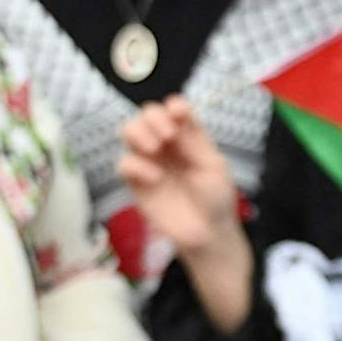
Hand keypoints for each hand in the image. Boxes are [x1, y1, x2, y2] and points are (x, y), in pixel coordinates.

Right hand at [117, 97, 239, 256]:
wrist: (208, 233)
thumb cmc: (216, 198)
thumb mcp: (214, 168)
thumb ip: (195, 143)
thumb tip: (175, 118)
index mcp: (188, 137)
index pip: (174, 109)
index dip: (174, 107)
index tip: (179, 114)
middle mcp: (166, 145)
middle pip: (147, 114)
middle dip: (153, 117)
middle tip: (168, 136)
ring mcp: (149, 161)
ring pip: (128, 132)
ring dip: (138, 133)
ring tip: (155, 149)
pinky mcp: (136, 183)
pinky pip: (124, 163)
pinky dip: (136, 165)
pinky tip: (156, 178)